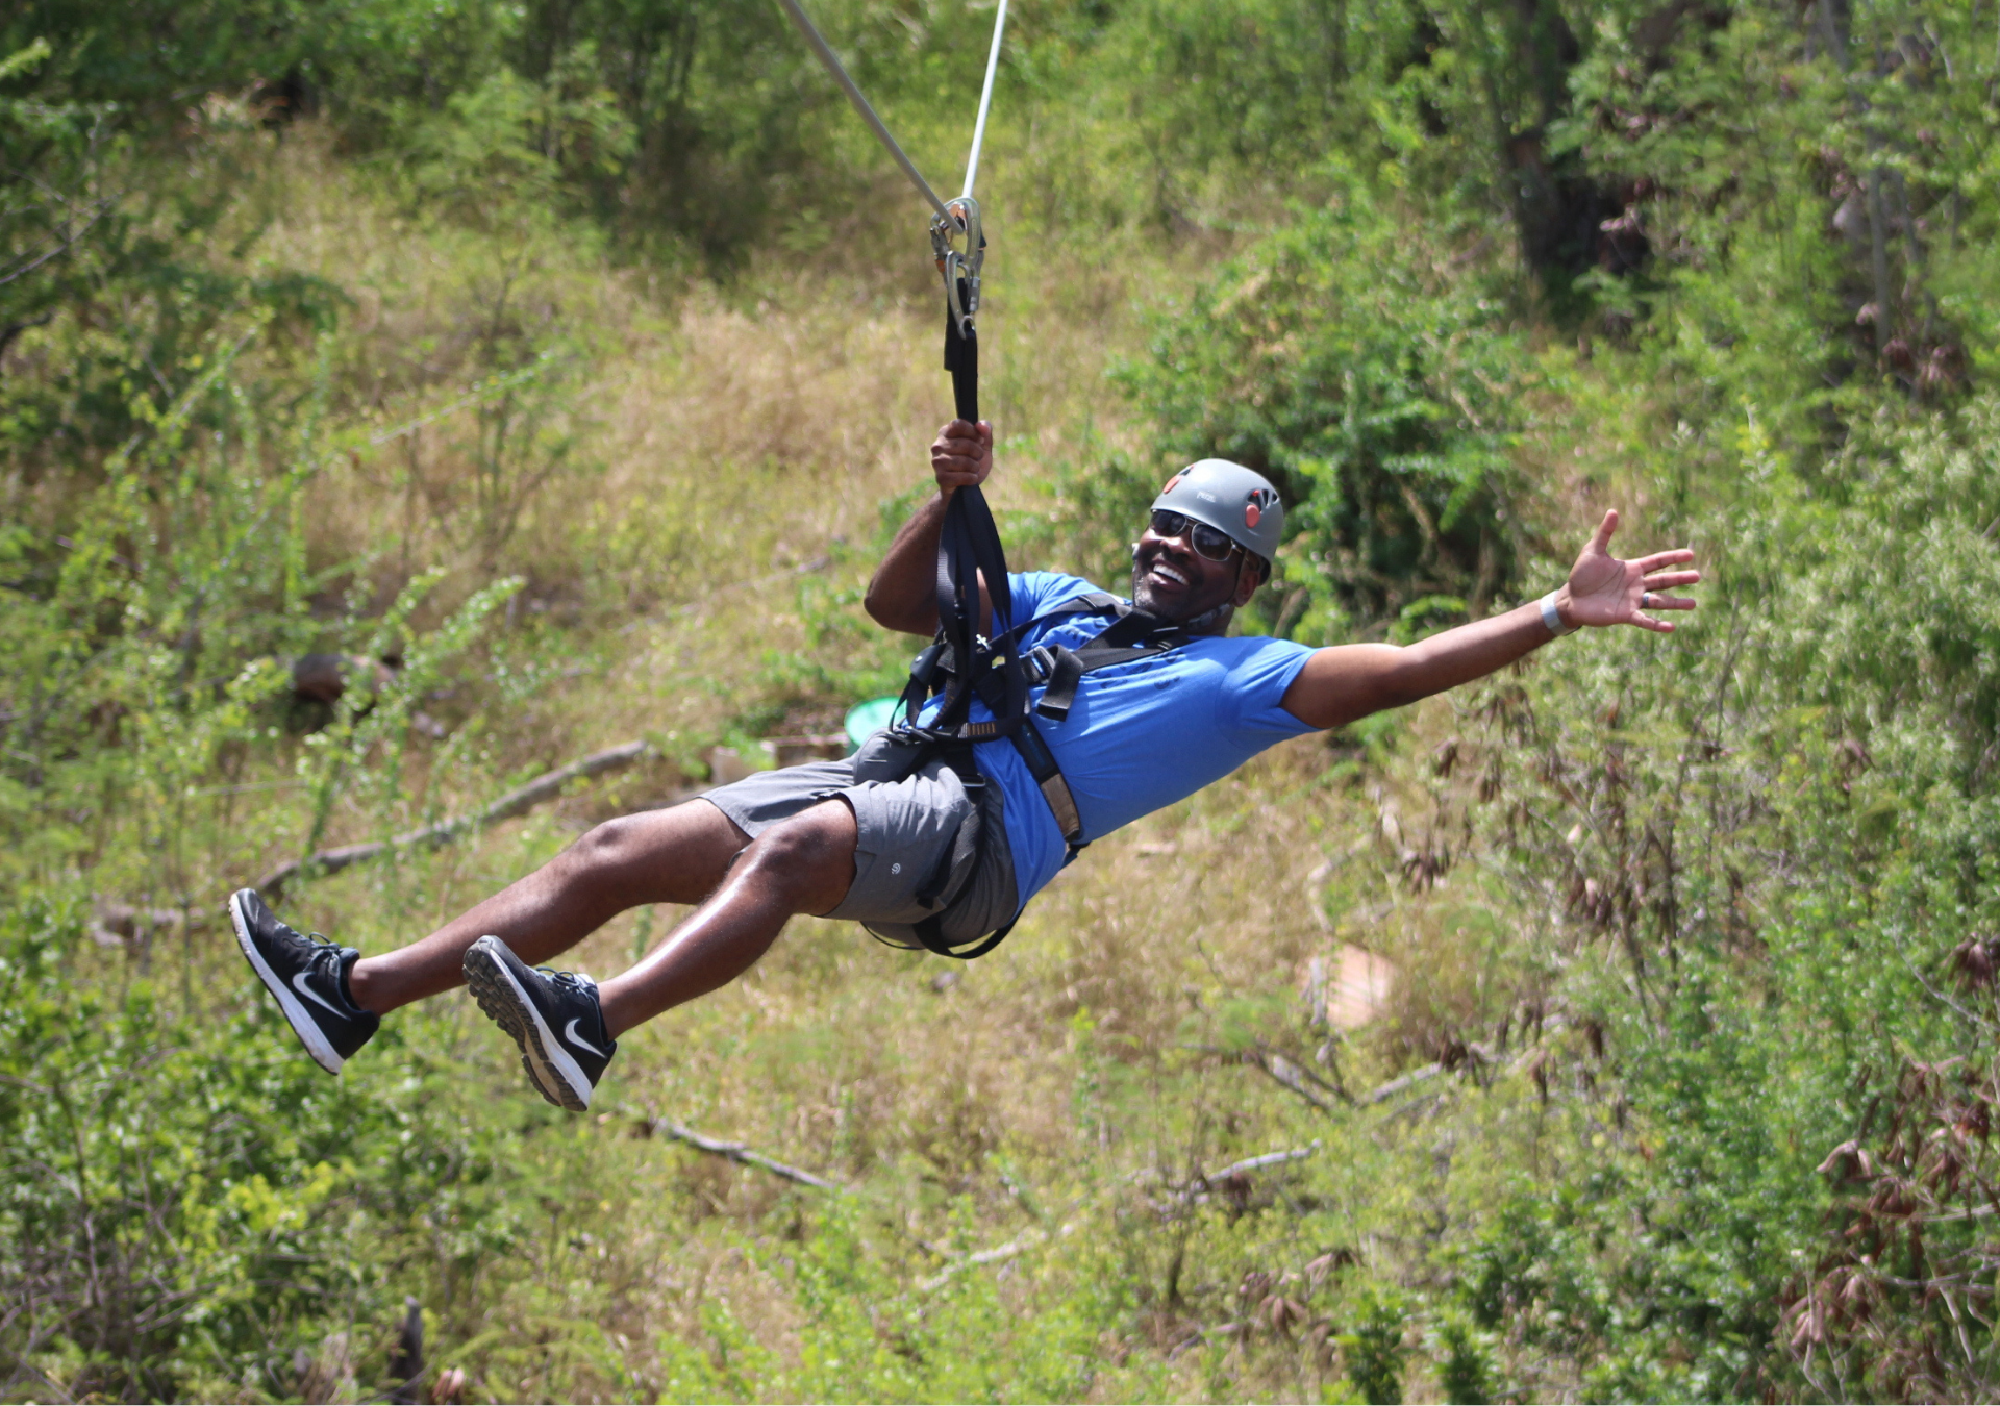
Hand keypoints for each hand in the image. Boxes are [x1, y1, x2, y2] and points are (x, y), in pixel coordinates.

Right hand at [930, 419, 991, 495]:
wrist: (964, 489)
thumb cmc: (973, 463)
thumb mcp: (983, 446)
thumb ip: (985, 433)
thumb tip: (981, 425)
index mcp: (945, 433)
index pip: (960, 424)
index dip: (973, 433)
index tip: (978, 440)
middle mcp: (937, 445)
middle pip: (967, 444)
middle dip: (978, 453)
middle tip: (976, 459)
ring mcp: (937, 461)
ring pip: (965, 461)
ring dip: (975, 467)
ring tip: (973, 469)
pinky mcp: (940, 477)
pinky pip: (962, 476)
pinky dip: (971, 478)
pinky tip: (970, 479)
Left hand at [1559, 509, 1699, 632]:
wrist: (1571, 598)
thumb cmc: (1582, 574)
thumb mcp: (1593, 551)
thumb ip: (1605, 533)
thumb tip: (1613, 511)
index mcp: (1633, 568)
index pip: (1658, 561)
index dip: (1674, 557)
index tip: (1691, 554)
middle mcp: (1637, 585)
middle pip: (1663, 581)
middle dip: (1680, 578)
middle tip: (1698, 576)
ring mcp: (1633, 601)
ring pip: (1659, 601)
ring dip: (1676, 603)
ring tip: (1693, 604)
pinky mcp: (1625, 615)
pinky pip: (1644, 620)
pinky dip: (1657, 624)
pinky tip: (1671, 627)